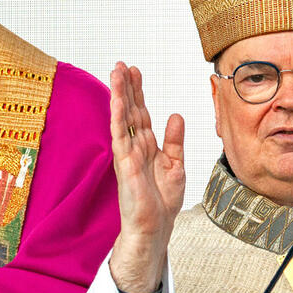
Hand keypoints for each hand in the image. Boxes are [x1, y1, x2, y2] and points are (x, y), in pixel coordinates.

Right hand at [107, 62, 184, 292]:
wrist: (154, 228)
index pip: (142, 113)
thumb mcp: (176, 165)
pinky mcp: (125, 164)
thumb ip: (175, 140)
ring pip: (122, 118)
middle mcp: (135, 146)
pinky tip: (117, 101)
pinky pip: (120, 135)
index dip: (139, 92)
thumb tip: (175, 115)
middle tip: (122, 64)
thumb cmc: (161, 203)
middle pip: (131, 110)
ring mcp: (128, 154)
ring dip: (119, 95)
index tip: (135, 71)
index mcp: (148, 146)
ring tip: (115, 72)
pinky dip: (118, 117)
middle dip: (126, 87)